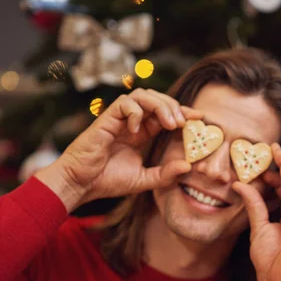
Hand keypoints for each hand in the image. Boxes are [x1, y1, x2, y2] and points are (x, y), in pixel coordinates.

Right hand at [35, 89, 198, 211]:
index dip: (183, 112)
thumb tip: (188, 166)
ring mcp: (119, 119)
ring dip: (160, 105)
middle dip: (174, 106)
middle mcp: (132, 122)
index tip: (200, 117)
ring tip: (169, 123)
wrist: (80, 185)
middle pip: (157, 99)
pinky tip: (138, 130)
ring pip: (142, 95)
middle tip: (183, 122)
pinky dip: (135, 112)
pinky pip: (124, 104)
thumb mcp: (144, 180)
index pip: (166, 114)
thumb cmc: (107, 181)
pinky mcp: (106, 120)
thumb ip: (165, 175)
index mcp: (142, 132)